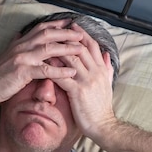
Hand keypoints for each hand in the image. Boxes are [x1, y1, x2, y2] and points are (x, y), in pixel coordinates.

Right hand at [0, 19, 83, 102]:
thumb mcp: (7, 53)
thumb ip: (16, 42)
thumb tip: (20, 32)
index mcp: (20, 42)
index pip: (41, 28)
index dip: (57, 24)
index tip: (71, 22)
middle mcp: (22, 47)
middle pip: (48, 34)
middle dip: (66, 33)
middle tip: (81, 34)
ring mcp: (22, 58)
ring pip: (48, 49)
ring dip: (66, 49)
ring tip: (80, 50)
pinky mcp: (23, 72)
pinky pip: (45, 70)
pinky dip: (60, 71)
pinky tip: (71, 73)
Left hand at [54, 23, 116, 139]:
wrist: (104, 126)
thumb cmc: (102, 107)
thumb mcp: (108, 84)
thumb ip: (107, 68)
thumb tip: (106, 54)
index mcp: (102, 69)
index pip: (92, 46)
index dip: (82, 34)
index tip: (72, 25)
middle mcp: (96, 72)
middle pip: (80, 48)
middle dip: (67, 37)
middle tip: (55, 29)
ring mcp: (87, 81)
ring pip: (71, 59)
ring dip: (58, 50)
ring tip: (46, 43)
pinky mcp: (78, 91)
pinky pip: (63, 76)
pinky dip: (53, 68)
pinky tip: (44, 64)